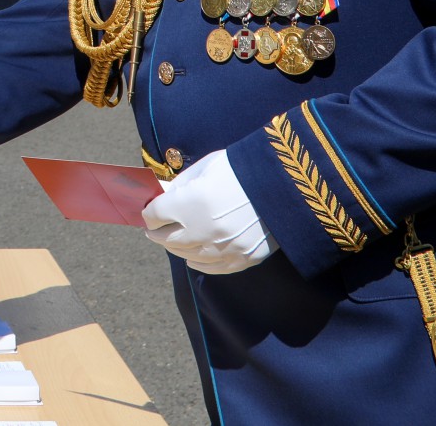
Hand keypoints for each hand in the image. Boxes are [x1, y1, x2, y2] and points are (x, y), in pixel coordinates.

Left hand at [141, 150, 277, 273]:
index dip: (149, 213)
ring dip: (176, 248)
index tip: (149, 212)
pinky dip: (198, 262)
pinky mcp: (244, 258)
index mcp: (191, 202)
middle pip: (167, 239)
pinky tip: (192, 258)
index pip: (155, 215)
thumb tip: (158, 195)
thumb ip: (178, 185)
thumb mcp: (204, 168)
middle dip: (157, 233)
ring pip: (187, 256)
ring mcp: (225, 247)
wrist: (285, 182)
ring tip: (172, 241)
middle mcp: (205, 229)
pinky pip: (212, 268)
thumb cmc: (241, 168)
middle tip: (153, 230)